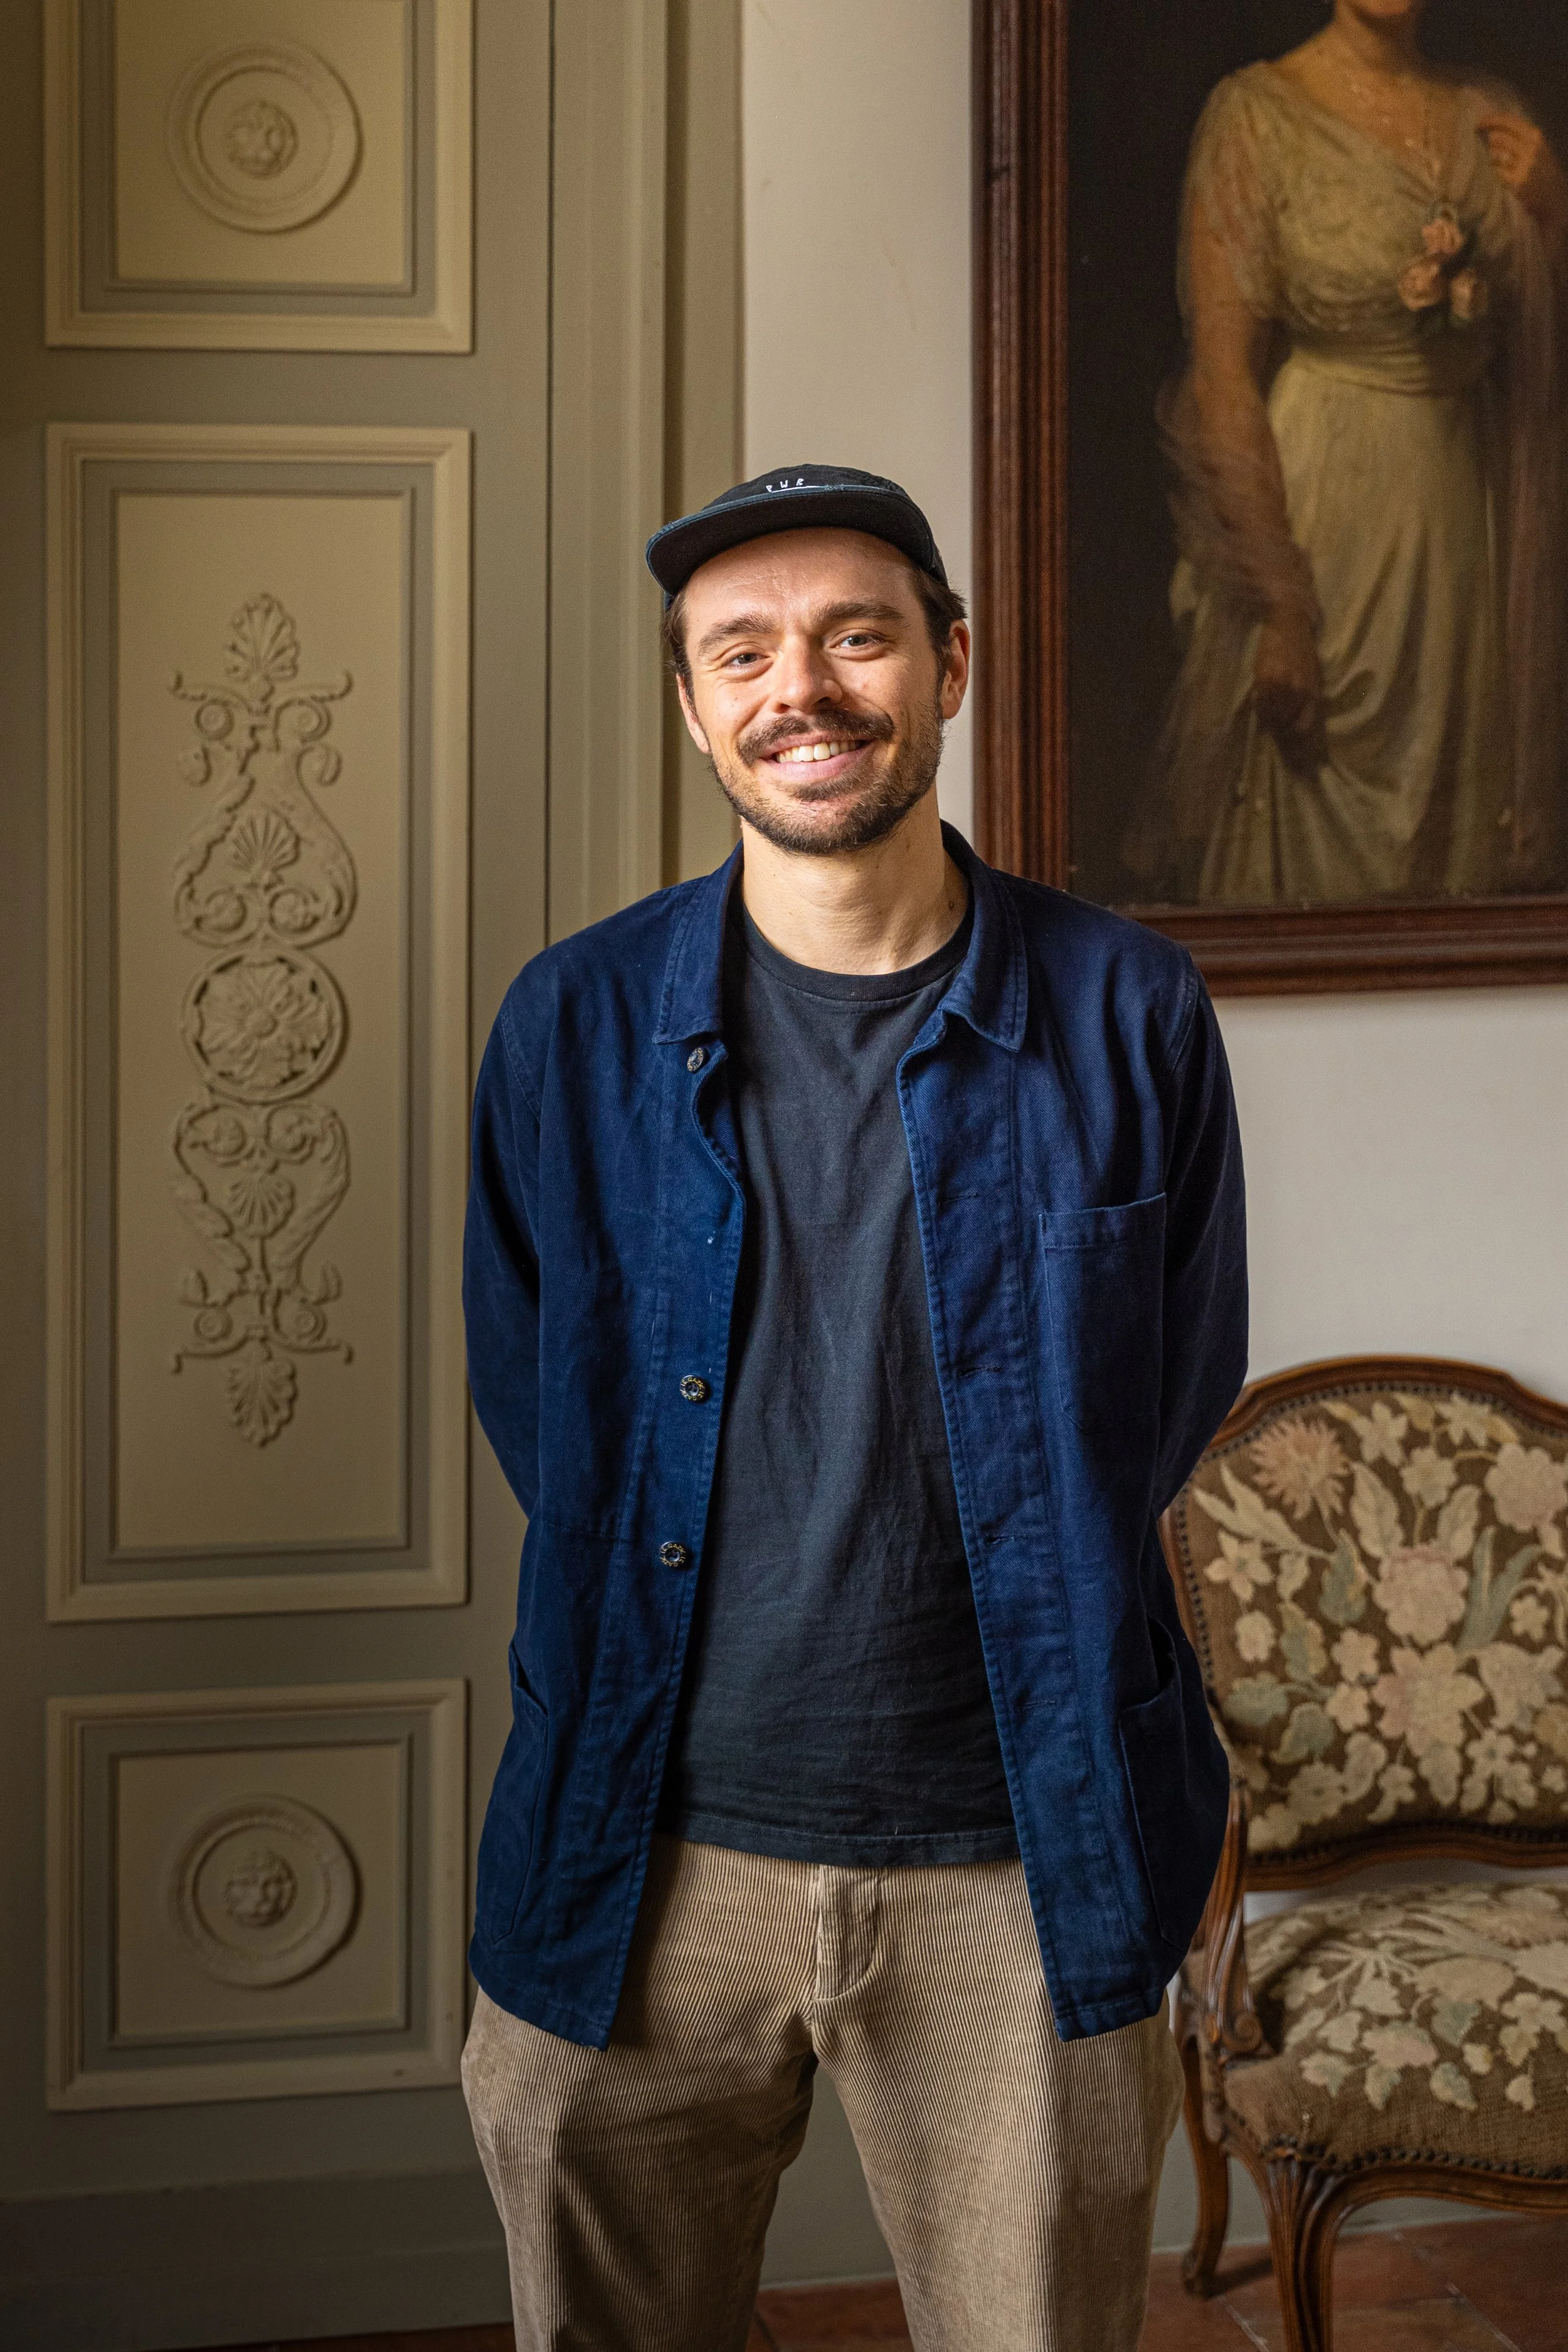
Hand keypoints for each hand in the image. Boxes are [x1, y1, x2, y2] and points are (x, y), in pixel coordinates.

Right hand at [1253, 608, 1322, 748]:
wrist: (1291, 623)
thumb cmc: (1303, 648)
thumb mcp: (1313, 674)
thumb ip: (1307, 695)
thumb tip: (1300, 715)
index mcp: (1312, 692)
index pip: (1303, 726)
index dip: (1293, 735)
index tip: (1287, 734)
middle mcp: (1299, 691)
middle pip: (1285, 724)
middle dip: (1278, 727)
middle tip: (1272, 723)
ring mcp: (1282, 685)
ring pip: (1270, 715)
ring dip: (1267, 717)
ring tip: (1265, 711)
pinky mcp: (1266, 676)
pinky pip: (1260, 701)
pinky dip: (1259, 704)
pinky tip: (1259, 697)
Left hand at [1479, 113, 1567, 232]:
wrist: (1555, 196)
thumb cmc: (1543, 170)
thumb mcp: (1538, 148)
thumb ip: (1520, 138)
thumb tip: (1492, 132)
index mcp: (1536, 136)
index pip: (1509, 121)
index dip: (1492, 120)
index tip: (1479, 122)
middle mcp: (1530, 148)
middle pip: (1498, 137)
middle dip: (1487, 139)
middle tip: (1482, 143)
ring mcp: (1523, 166)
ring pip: (1495, 155)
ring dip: (1493, 157)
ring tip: (1500, 161)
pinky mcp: (1517, 182)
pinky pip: (1497, 172)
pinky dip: (1497, 172)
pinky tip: (1505, 175)